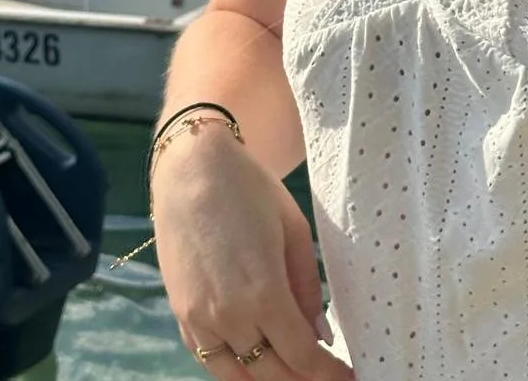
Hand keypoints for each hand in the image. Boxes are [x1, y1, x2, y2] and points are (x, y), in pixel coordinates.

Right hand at [151, 126, 352, 379]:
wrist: (191, 167)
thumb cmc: (250, 189)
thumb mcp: (293, 229)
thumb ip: (307, 287)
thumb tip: (321, 335)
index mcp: (263, 294)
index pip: (302, 356)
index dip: (327, 373)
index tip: (347, 377)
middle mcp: (228, 316)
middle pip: (271, 372)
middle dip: (302, 378)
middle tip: (323, 372)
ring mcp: (198, 318)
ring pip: (236, 375)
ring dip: (266, 377)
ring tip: (291, 370)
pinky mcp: (180, 313)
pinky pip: (208, 357)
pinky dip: (233, 366)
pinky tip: (253, 357)